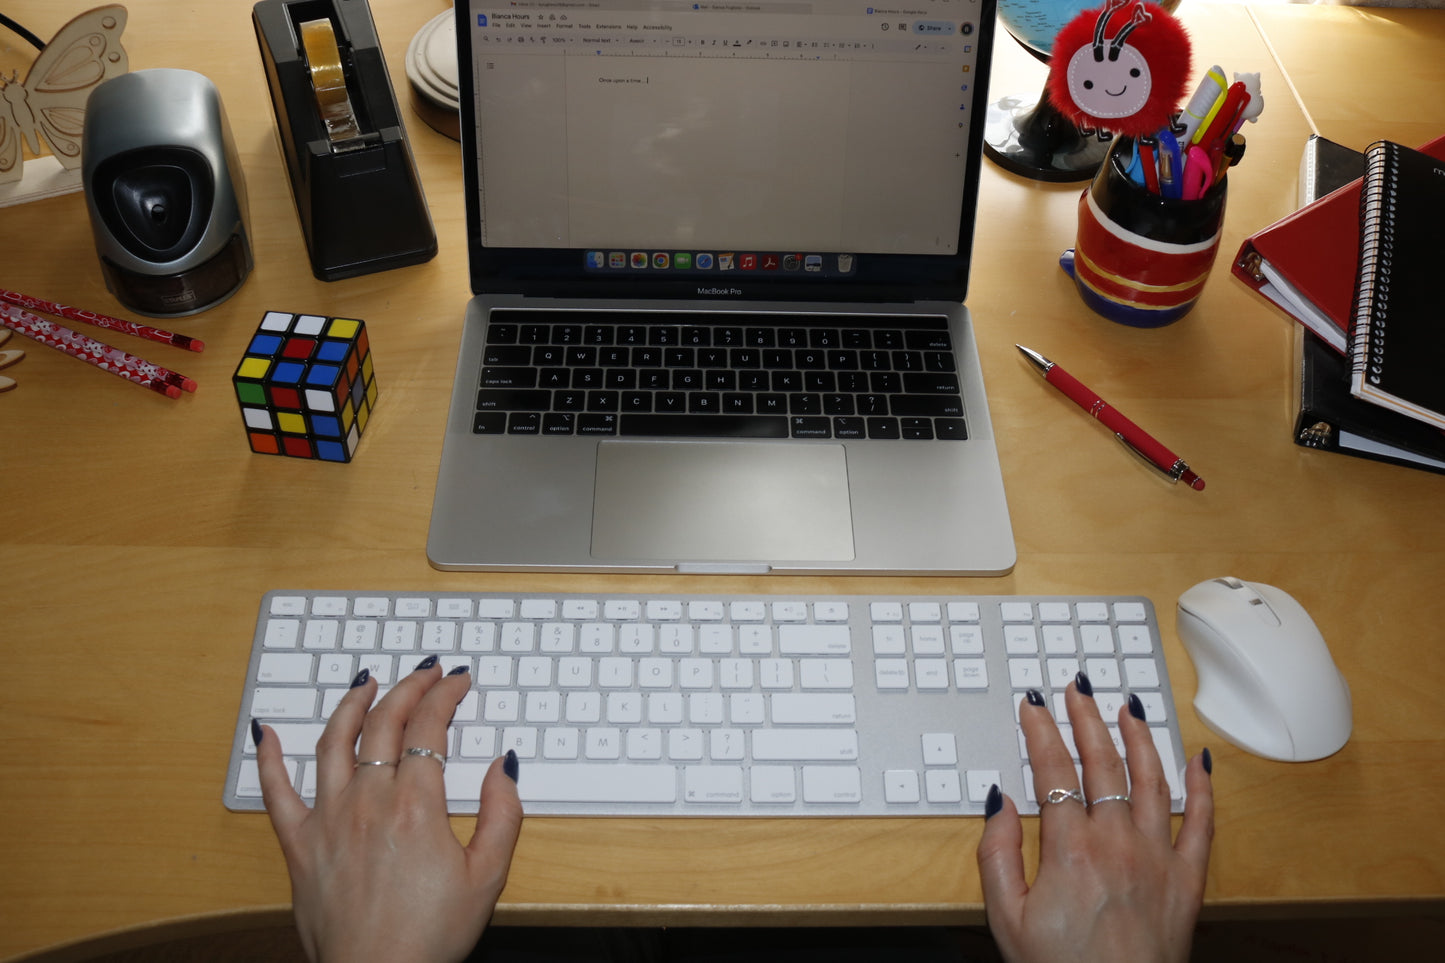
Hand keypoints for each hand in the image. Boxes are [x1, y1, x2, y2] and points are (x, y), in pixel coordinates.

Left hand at [255, 658, 522, 962]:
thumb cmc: (430, 937)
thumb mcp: (488, 876)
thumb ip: (502, 813)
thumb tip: (503, 765)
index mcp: (417, 806)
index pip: (430, 727)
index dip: (445, 695)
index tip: (457, 681)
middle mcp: (368, 801)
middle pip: (384, 722)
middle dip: (408, 687)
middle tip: (425, 674)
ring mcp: (329, 820)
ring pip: (333, 742)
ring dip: (351, 703)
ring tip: (365, 682)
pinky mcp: (300, 845)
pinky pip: (276, 792)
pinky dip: (269, 758)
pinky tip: (267, 733)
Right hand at [977, 678, 1213, 962]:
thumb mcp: (1006, 918)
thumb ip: (997, 854)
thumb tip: (999, 801)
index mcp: (1070, 850)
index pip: (1053, 771)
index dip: (1040, 731)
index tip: (1033, 705)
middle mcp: (1118, 844)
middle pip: (1102, 763)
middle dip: (1087, 718)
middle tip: (1077, 689)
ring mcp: (1158, 858)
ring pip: (1152, 780)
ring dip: (1139, 737)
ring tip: (1128, 706)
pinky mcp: (1187, 880)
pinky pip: (1203, 823)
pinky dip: (1203, 787)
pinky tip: (1199, 758)